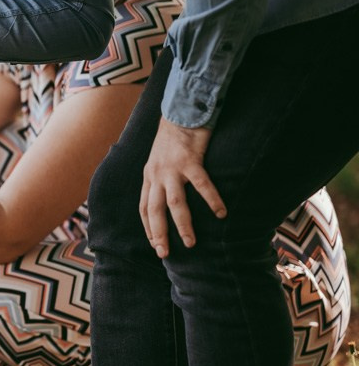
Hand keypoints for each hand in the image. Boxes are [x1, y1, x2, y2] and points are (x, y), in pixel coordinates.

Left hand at [140, 118, 225, 256]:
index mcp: (149, 176)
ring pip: (174, 203)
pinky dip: (211, 200)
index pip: (144, 208)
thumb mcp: (159, 160)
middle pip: (154, 210)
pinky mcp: (190, 160)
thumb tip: (167, 198)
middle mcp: (156, 175)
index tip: (154, 244)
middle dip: (158, 234)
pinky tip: (221, 214)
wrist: (181, 112)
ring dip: (182, 225)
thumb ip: (161, 179)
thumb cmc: (174, 139)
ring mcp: (172, 168)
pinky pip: (201, 185)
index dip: (148, 227)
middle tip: (164, 253)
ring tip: (190, 242)